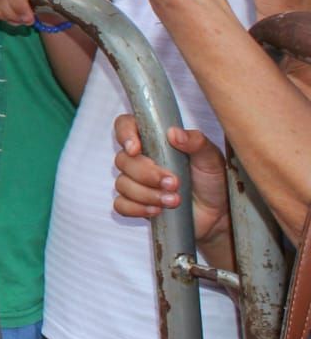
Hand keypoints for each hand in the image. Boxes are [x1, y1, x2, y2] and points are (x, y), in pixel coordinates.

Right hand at [112, 114, 230, 248]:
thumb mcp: (210, 158)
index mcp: (155, 140)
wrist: (217, 213)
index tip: (135, 149)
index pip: (126, 125)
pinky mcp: (136, 203)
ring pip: (122, 184)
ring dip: (147, 194)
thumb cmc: (213, 181)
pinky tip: (157, 210)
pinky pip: (121, 205)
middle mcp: (141, 158)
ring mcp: (136, 181)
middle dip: (147, 174)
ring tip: (174, 200)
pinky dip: (137, 208)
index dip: (125, 134)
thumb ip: (195, 141)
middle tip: (173, 182)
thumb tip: (174, 132)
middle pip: (123, 160)